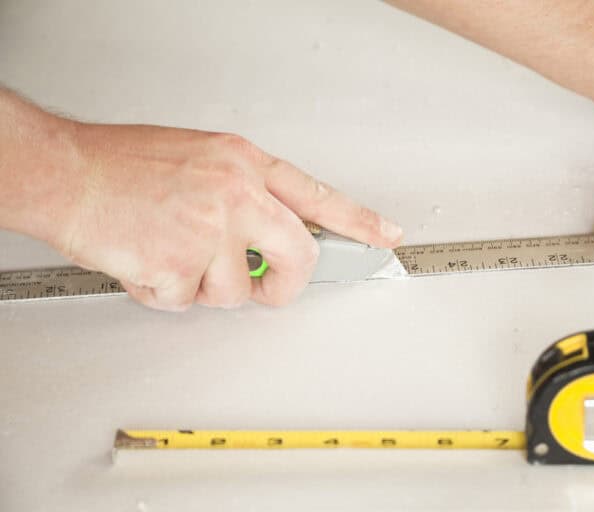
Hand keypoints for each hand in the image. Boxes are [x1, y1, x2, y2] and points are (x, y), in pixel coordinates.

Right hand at [54, 123, 402, 310]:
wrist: (64, 172)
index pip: (318, 196)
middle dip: (285, 283)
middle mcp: (237, 194)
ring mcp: (211, 231)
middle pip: (297, 255)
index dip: (358, 221)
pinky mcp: (182, 265)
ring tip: (168, 250)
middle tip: (268, 286)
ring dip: (202, 285)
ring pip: (235, 291)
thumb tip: (269, 233)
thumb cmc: (122, 164)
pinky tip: (146, 258)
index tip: (385, 236)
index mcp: (244, 163)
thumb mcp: (200, 158)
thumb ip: (242, 193)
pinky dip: (166, 291)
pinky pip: (189, 302)